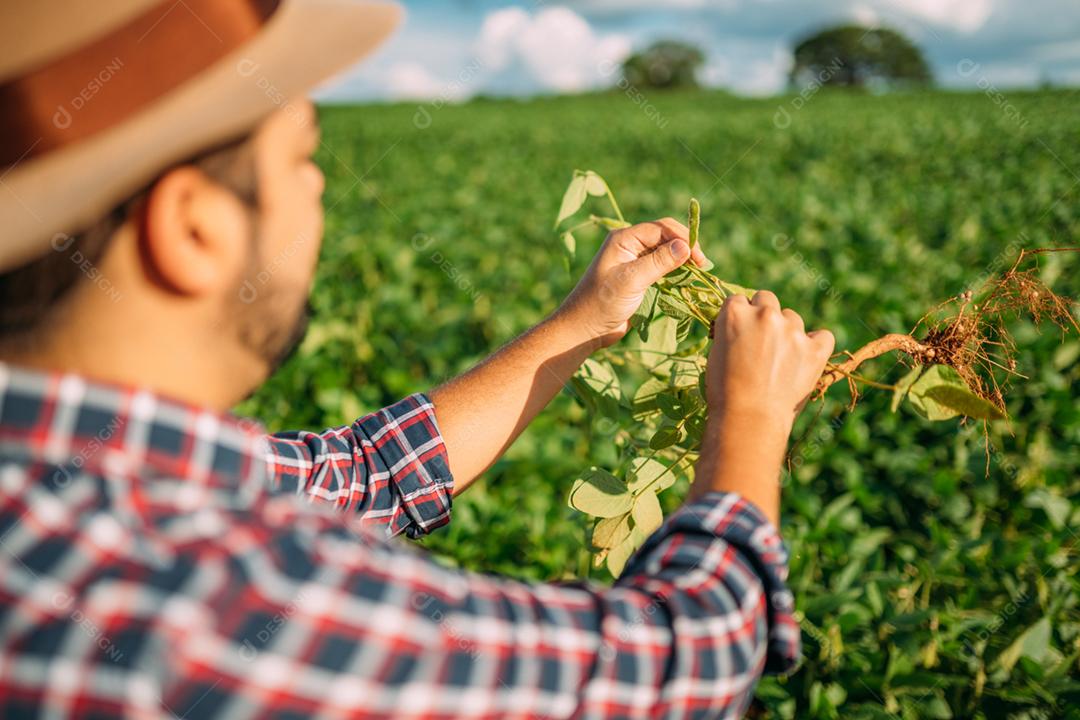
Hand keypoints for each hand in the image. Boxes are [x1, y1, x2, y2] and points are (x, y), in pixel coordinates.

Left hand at [554, 218, 708, 348]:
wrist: (584, 329)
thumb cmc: (602, 302)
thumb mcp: (632, 280)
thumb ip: (659, 262)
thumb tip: (686, 246)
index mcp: (624, 239)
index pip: (661, 228)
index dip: (683, 238)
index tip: (700, 258)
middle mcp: (629, 246)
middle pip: (665, 238)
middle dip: (685, 248)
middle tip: (702, 266)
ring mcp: (634, 262)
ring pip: (665, 254)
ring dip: (682, 261)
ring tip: (697, 274)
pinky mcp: (638, 279)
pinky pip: (662, 270)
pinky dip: (675, 274)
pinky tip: (685, 282)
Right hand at [690, 290, 833, 523]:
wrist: (749, 418)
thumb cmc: (724, 391)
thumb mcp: (715, 354)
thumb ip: (731, 333)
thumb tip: (742, 329)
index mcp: (736, 313)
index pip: (738, 300)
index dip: (739, 316)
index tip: (739, 332)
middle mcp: (765, 314)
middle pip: (766, 299)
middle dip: (763, 315)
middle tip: (760, 340)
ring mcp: (793, 330)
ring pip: (792, 318)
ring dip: (787, 331)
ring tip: (780, 359)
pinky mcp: (815, 349)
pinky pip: (823, 336)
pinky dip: (816, 344)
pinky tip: (806, 357)